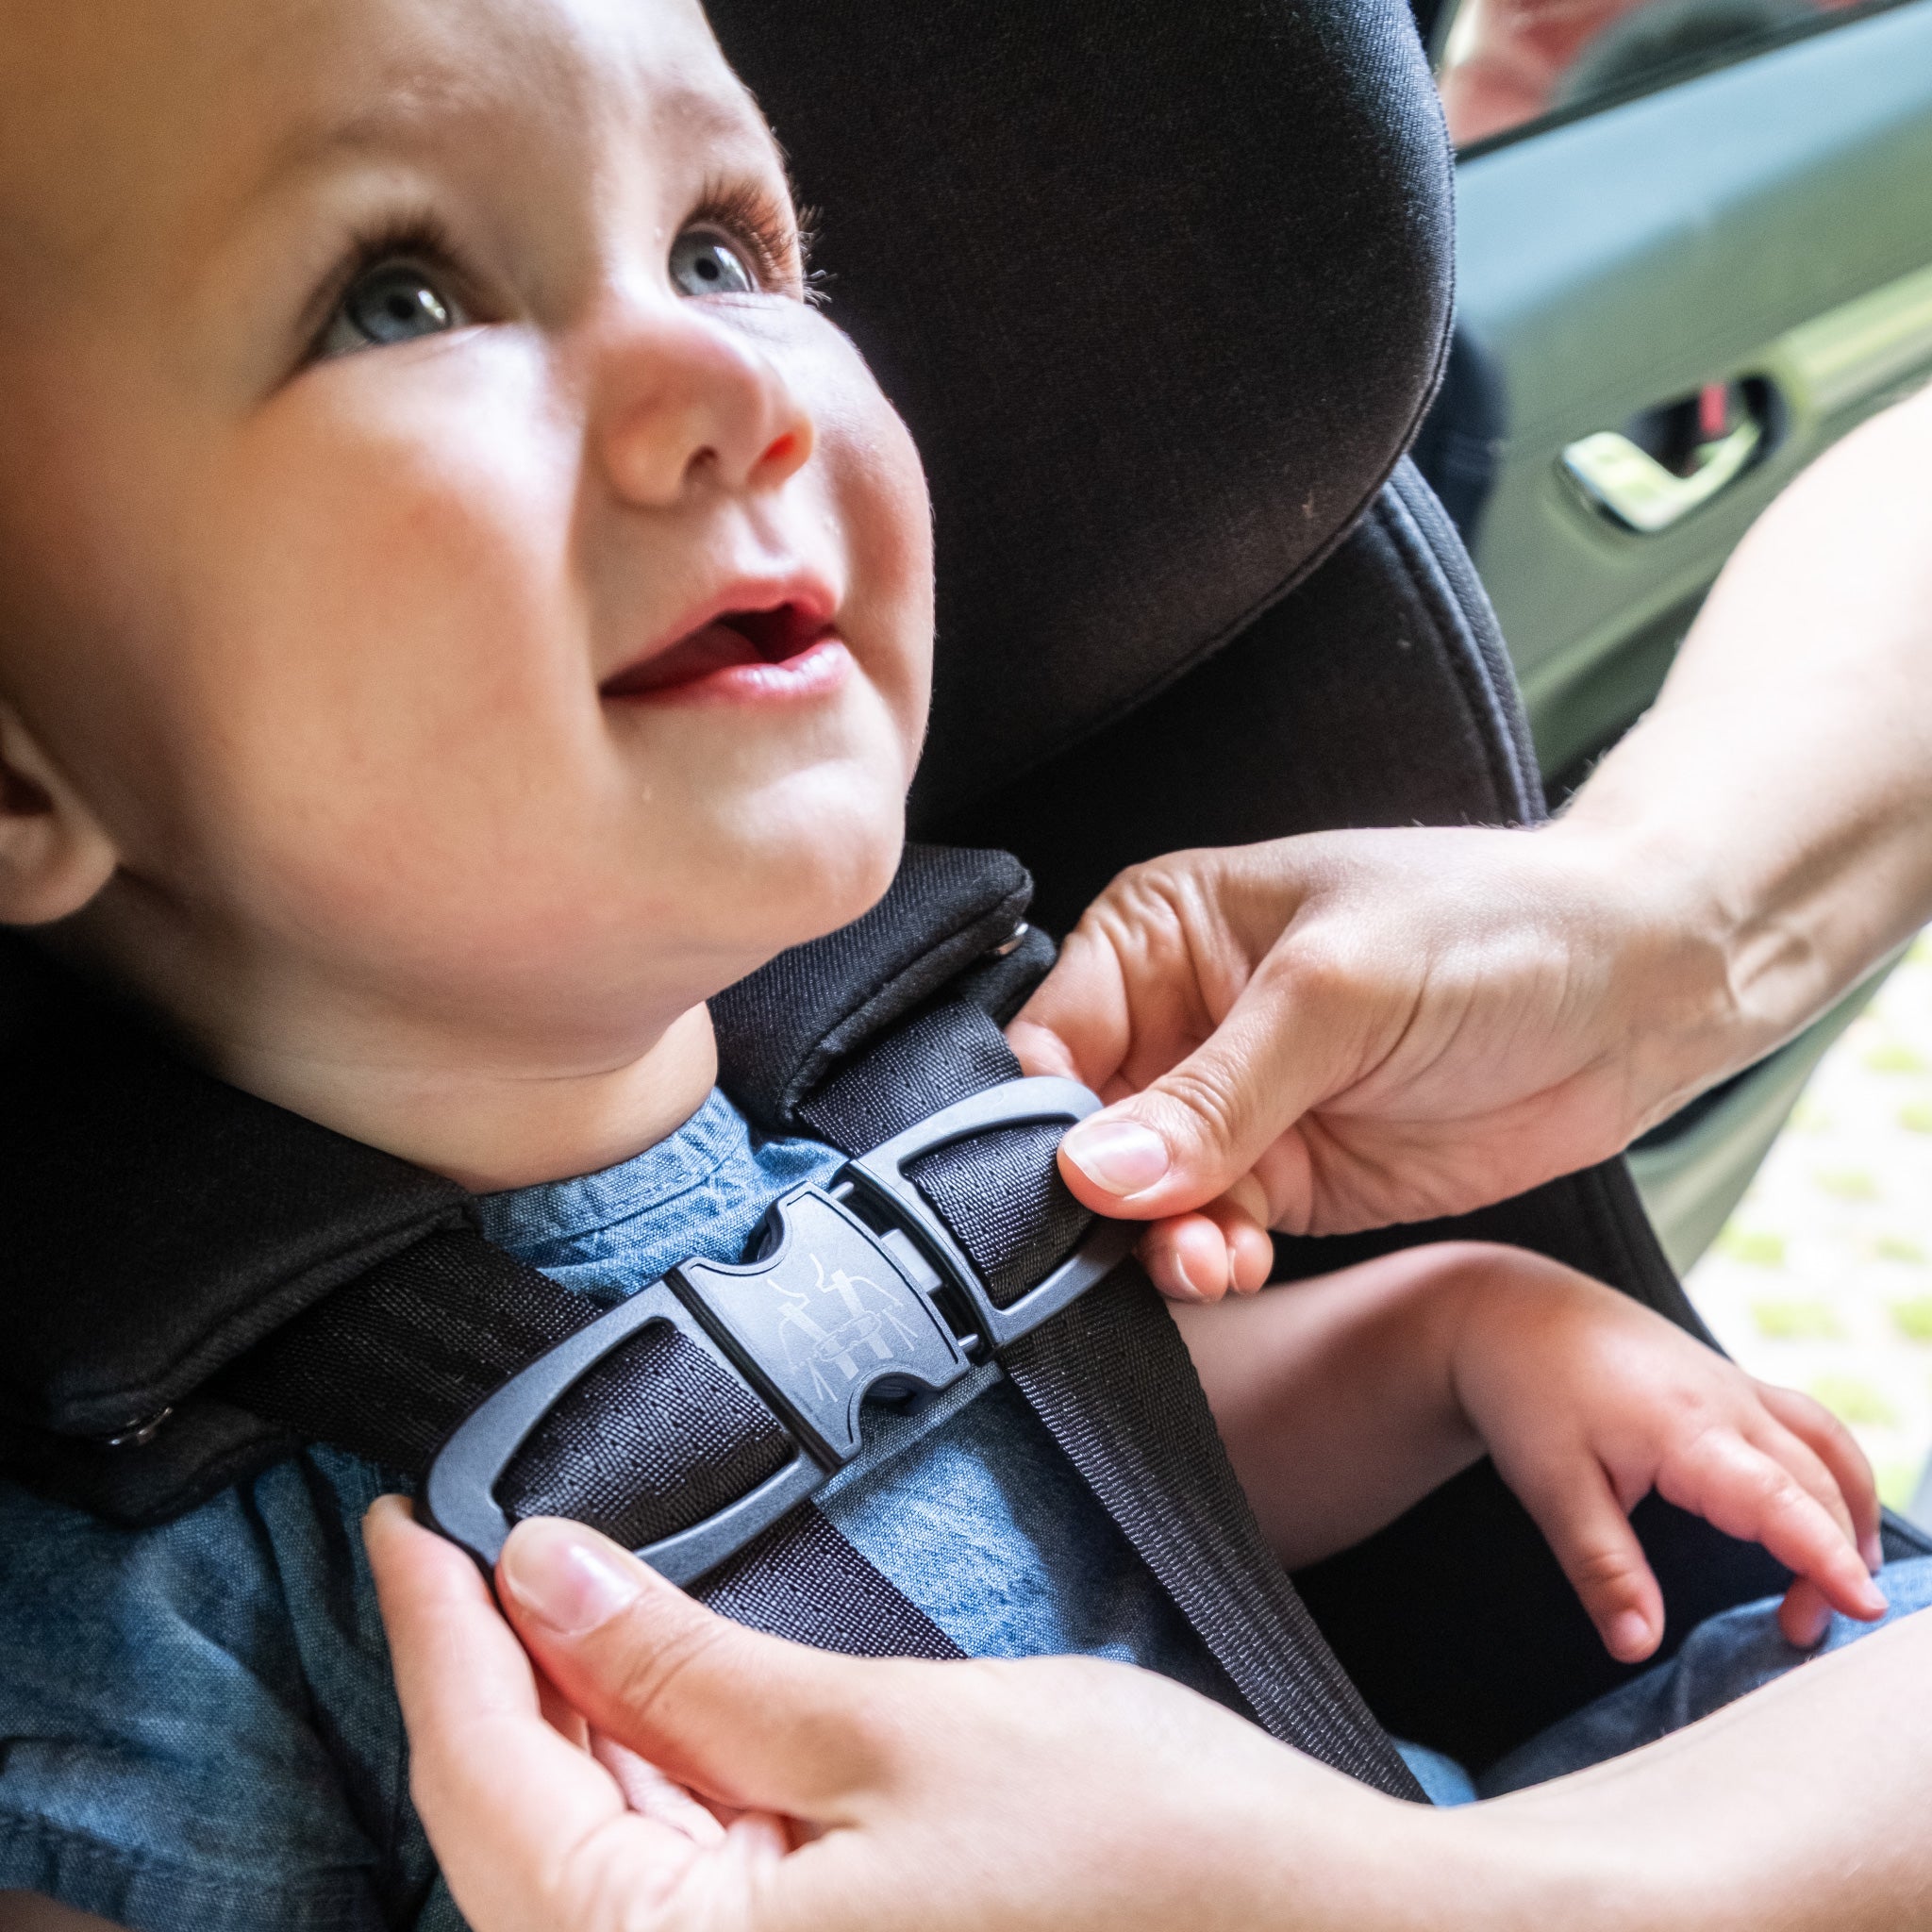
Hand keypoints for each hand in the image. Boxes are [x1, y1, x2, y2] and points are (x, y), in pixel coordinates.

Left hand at [363, 1499, 1459, 1931]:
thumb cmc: (1146, 1853)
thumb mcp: (893, 1732)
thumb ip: (689, 1671)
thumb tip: (539, 1576)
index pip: (495, 1792)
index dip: (435, 1640)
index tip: (401, 1521)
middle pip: (521, 1836)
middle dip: (486, 1676)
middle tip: (463, 1533)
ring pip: (585, 1864)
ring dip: (561, 1725)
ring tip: (545, 1588)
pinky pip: (666, 1888)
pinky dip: (640, 1778)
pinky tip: (642, 1689)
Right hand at [1009, 825, 1741, 1297]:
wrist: (1641, 993)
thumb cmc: (1489, 932)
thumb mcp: (1337, 994)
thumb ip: (1214, 1094)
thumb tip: (1092, 1175)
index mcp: (1159, 935)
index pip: (1049, 1039)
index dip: (1043, 1119)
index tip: (1066, 1187)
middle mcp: (1179, 1021)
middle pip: (1081, 1133)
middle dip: (1101, 1199)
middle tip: (1148, 1239)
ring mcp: (1231, 1109)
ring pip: (1140, 1201)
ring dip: (1159, 1244)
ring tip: (1210, 1261)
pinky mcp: (1286, 1179)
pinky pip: (1209, 1235)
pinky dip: (1211, 1262)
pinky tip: (1238, 1266)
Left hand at [1448, 1250, 1886, 1659]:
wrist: (1509, 1309)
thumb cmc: (1526, 1389)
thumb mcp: (1549, 1486)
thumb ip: (1602, 1568)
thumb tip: (1637, 1646)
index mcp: (1687, 1430)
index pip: (1781, 1501)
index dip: (1827, 1558)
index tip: (1864, 1608)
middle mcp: (1727, 1402)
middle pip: (1816, 1484)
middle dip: (1832, 1560)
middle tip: (1800, 1631)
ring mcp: (1733, 1384)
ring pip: (1825, 1447)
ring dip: (1849, 1511)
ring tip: (1843, 1580)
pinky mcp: (1726, 1380)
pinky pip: (1805, 1424)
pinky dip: (1832, 1471)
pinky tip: (1819, 1510)